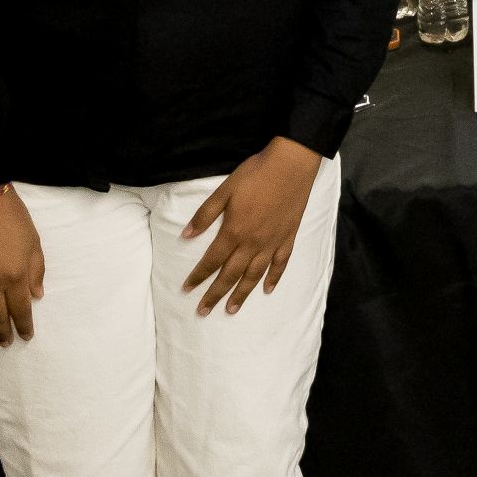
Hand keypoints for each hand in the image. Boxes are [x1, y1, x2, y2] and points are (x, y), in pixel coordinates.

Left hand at [181, 137, 324, 314]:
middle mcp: (252, 243)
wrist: (291, 165)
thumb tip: (186, 235)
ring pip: (254, 275)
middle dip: (215, 294)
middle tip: (203, 312)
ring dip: (241, 294)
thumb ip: (205, 214)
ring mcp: (272, 242)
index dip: (198, 276)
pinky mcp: (287, 237)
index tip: (187, 290)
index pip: (212, 260)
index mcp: (234, 231)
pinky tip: (267, 290)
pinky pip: (280, 264)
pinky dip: (273, 278)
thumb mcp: (225, 190)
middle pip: (231, 274)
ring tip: (231, 309)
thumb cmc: (256, 174)